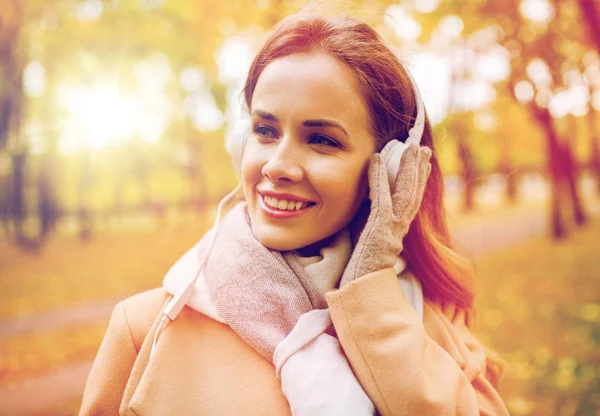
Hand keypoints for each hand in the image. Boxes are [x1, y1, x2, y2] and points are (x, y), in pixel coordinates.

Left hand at [341, 144, 431, 285]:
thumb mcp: (366, 249)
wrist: (361, 299)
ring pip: (405, 193)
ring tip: (410, 148)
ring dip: (407, 168)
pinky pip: (381, 198)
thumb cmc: (359, 278)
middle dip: (418, 170)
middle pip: (413, 195)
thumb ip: (369, 232)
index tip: (419, 164)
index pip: (408, 204)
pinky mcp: (380, 231)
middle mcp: (398, 231)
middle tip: (421, 149)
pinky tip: (377, 158)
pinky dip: (379, 176)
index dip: (415, 183)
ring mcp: (391, 231)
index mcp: (395, 235)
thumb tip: (363, 218)